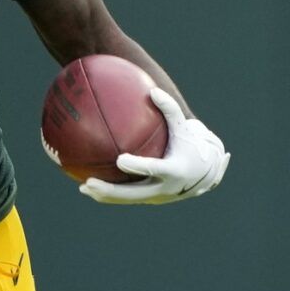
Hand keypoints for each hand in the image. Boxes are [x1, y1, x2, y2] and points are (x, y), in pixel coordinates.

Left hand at [79, 88, 229, 204]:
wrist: (206, 173)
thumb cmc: (192, 144)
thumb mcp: (184, 127)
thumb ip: (170, 109)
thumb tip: (152, 90)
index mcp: (174, 170)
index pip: (153, 169)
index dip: (137, 166)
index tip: (120, 160)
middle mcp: (165, 188)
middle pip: (134, 193)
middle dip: (111, 190)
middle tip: (90, 182)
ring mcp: (157, 197)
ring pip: (128, 200)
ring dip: (105, 196)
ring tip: (83, 187)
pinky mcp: (151, 200)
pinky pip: (128, 198)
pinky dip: (111, 195)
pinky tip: (91, 187)